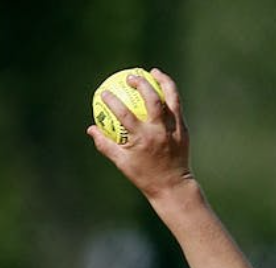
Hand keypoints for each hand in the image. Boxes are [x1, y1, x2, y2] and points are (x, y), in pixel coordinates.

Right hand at [87, 68, 192, 199]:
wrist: (173, 187)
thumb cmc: (145, 176)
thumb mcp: (123, 164)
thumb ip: (106, 145)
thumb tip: (91, 129)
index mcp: (142, 140)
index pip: (124, 115)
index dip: (112, 101)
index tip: (104, 93)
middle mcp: (159, 132)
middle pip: (151, 99)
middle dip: (140, 84)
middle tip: (130, 77)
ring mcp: (173, 130)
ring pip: (171, 99)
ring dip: (163, 82)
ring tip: (153, 72)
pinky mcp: (183, 131)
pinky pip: (177, 108)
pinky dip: (170, 95)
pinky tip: (164, 88)